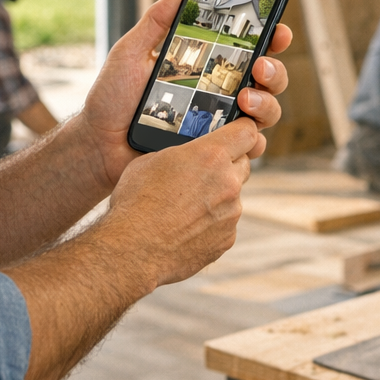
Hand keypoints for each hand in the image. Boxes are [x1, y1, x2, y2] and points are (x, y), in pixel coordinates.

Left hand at [77, 0, 290, 189]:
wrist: (99, 145)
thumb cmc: (112, 98)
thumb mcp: (131, 52)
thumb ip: (156, 20)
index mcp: (205, 63)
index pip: (247, 47)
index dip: (270, 35)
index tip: (277, 28)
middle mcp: (219, 90)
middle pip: (267, 78)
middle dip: (274, 69)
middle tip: (259, 65)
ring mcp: (220, 121)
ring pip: (266, 111)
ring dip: (267, 102)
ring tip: (245, 98)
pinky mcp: (215, 151)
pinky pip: (249, 147)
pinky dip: (253, 139)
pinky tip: (240, 131)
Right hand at [101, 117, 258, 286]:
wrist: (132, 250)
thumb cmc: (136, 201)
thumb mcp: (152, 160)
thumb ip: (182, 154)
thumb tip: (187, 156)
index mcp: (210, 156)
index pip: (247, 132)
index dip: (243, 129)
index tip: (238, 130)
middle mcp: (228, 183)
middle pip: (243, 163)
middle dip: (228, 163)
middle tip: (204, 170)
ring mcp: (230, 214)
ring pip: (233, 195)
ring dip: (218, 195)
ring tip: (185, 204)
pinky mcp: (227, 239)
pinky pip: (225, 222)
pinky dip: (211, 221)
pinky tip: (185, 226)